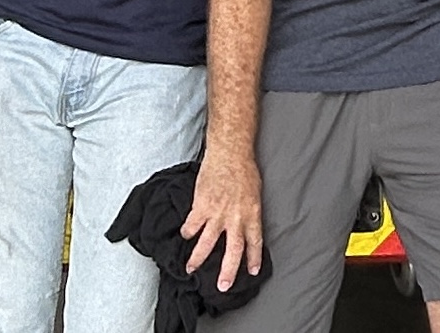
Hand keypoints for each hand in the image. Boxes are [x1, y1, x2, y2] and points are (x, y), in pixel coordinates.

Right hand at [181, 147, 263, 288]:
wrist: (230, 152)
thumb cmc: (244, 169)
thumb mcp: (254, 193)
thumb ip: (249, 212)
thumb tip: (245, 227)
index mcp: (252, 213)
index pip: (255, 241)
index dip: (254, 258)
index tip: (252, 272)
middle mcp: (235, 217)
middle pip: (233, 250)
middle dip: (228, 271)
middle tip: (223, 286)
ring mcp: (218, 213)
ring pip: (206, 244)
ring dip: (198, 259)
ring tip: (190, 268)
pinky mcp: (201, 206)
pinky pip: (191, 226)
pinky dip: (186, 232)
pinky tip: (184, 235)